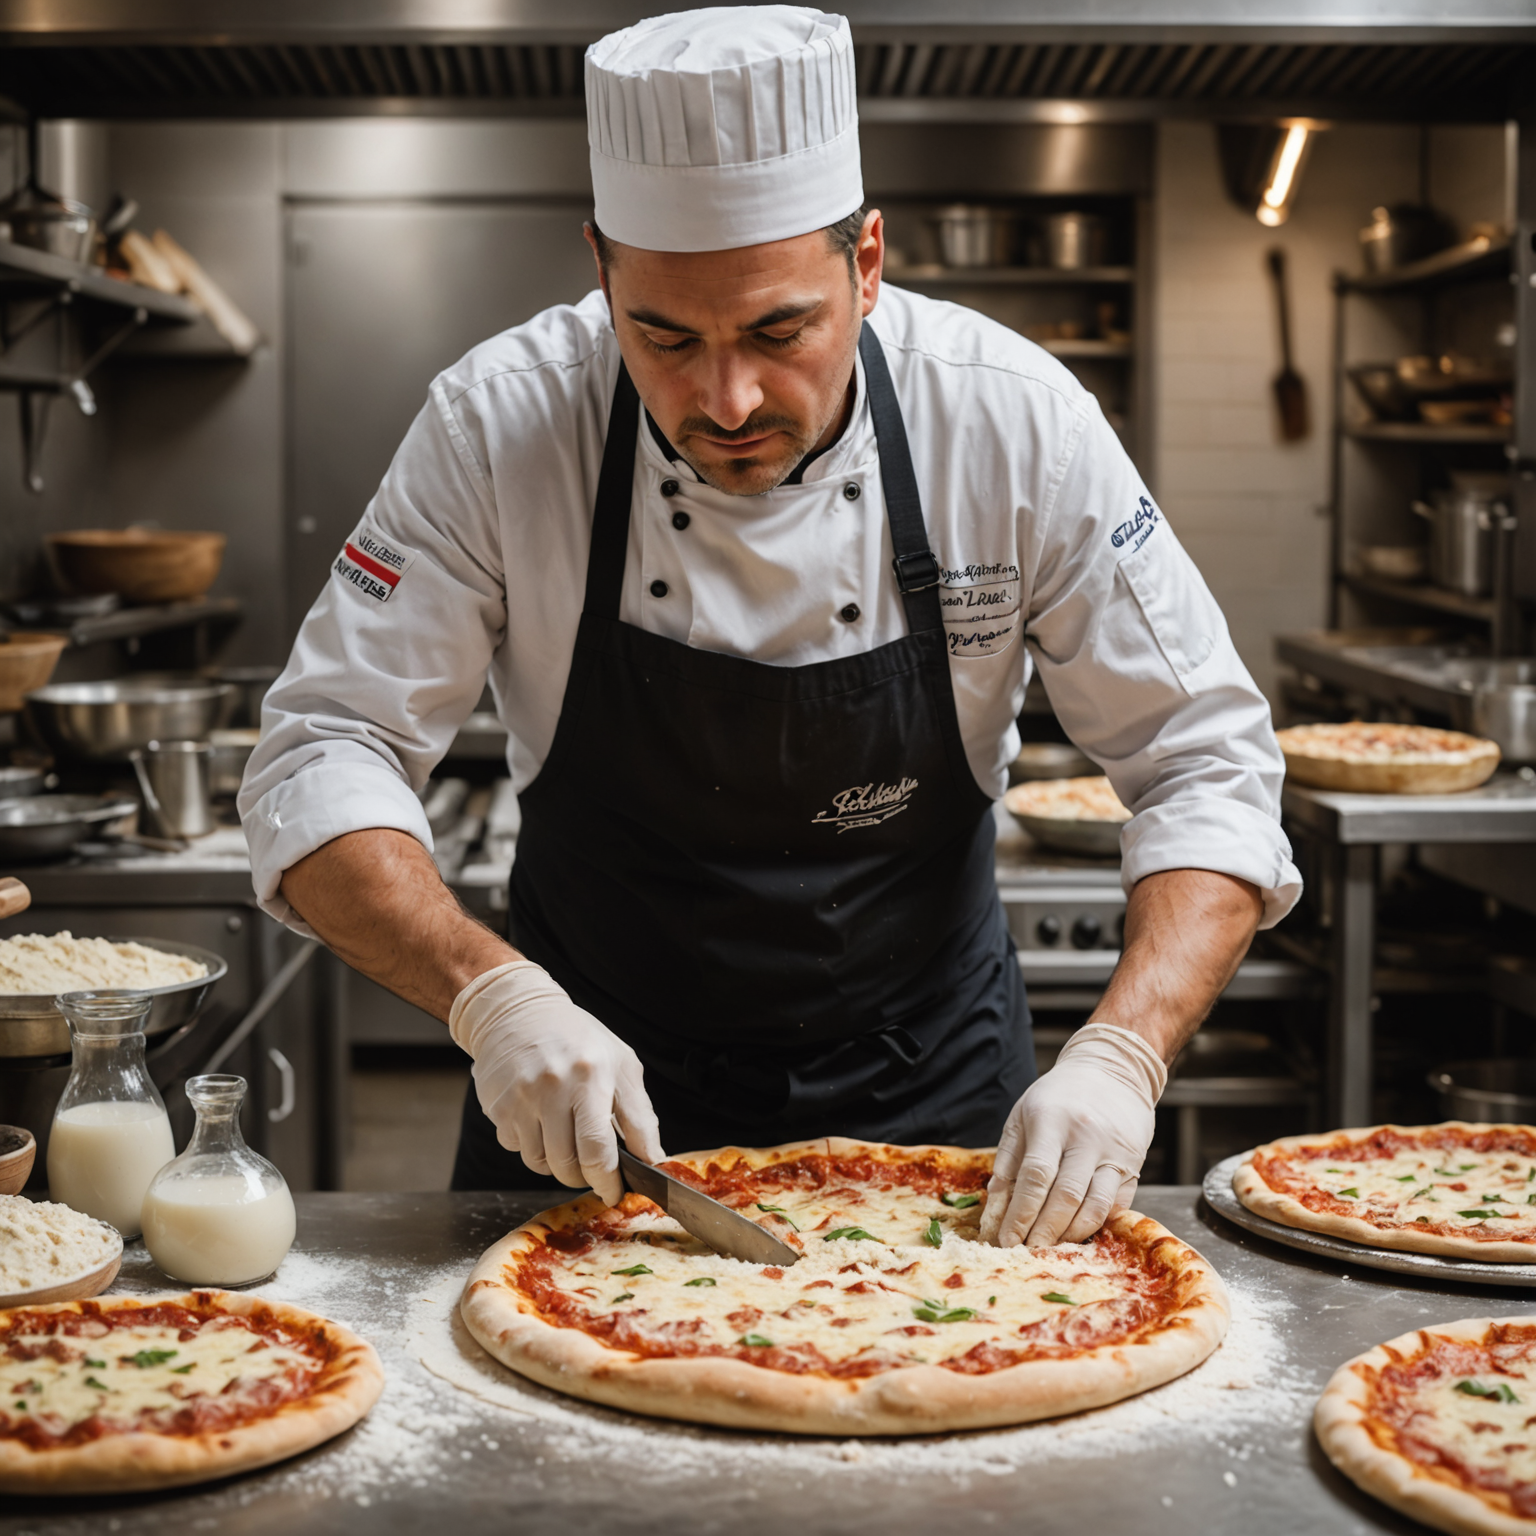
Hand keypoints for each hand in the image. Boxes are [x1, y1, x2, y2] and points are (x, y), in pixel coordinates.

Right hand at [450, 961, 663, 1204]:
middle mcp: (552, 1088)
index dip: (608, 1183)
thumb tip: (655, 1161)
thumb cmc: (579, 1039)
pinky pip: (517, 1150)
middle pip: (568, 1165)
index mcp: (591, 1077)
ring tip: (567, 1135)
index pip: (598, 1151)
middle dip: (585, 1176)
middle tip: (593, 1164)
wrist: (519, 1012)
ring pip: (541, 1164)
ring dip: (557, 1162)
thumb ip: (640, 1116)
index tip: (614, 1193)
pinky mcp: (497, 1108)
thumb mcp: (621, 1066)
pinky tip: (540, 1119)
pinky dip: (532, 1145)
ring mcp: (520, 1099)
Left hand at [980, 1023, 1166, 1248]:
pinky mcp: (1134, 1166)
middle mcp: (1085, 1136)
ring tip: (1050, 1248)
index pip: (1035, 1176)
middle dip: (1043, 1232)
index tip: (1006, 1239)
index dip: (1020, 1213)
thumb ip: (1007, 1160)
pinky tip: (1077, 1234)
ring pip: (1094, 1207)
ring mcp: (1114, 1153)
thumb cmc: (1058, 1095)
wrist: (1112, 1070)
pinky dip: (1095, 1226)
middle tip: (1027, 1252)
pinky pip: (1115, 1206)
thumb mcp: (1023, 1115)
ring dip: (1070, 1235)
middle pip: (1065, 1197)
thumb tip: (995, 1205)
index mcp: (1051, 1120)